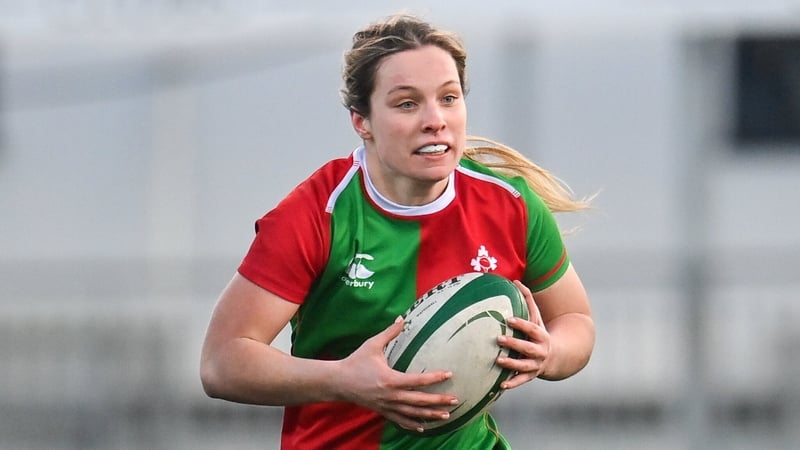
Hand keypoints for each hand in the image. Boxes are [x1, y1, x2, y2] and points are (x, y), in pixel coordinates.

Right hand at [336, 317, 458, 431]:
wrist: (338, 382)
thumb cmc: (356, 361)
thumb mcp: (372, 345)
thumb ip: (389, 333)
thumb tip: (401, 318)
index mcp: (391, 379)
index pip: (418, 380)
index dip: (435, 378)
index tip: (449, 374)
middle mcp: (391, 396)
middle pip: (420, 401)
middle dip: (438, 401)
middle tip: (455, 400)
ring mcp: (387, 406)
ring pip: (413, 414)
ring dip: (430, 415)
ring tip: (446, 416)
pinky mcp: (382, 411)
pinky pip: (400, 420)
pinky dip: (412, 425)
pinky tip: (424, 428)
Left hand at [495, 280, 550, 388]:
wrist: (557, 357)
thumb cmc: (540, 333)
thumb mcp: (537, 317)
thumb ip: (528, 300)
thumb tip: (516, 281)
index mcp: (541, 335)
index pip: (531, 328)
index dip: (521, 324)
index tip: (508, 319)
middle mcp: (540, 351)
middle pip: (527, 348)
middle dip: (514, 344)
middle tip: (499, 338)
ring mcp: (536, 365)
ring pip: (524, 366)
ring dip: (511, 364)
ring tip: (498, 361)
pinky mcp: (531, 375)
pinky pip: (521, 381)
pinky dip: (512, 383)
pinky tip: (501, 386)